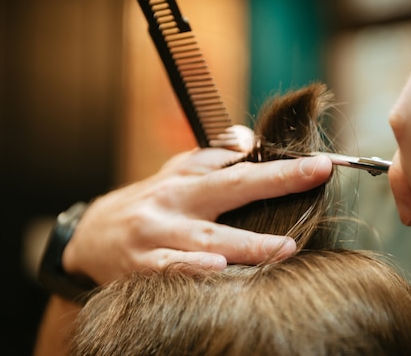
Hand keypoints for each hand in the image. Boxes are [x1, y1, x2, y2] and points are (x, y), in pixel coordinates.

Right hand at [62, 129, 332, 284]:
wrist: (89, 238)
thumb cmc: (146, 203)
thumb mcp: (175, 173)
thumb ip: (212, 157)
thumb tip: (250, 140)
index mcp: (186, 179)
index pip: (240, 168)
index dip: (280, 166)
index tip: (321, 163)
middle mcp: (174, 203)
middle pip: (228, 190)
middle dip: (274, 183)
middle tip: (314, 178)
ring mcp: (157, 236)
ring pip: (205, 239)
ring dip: (246, 244)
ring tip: (284, 248)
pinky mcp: (141, 267)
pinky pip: (171, 270)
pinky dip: (193, 269)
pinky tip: (218, 270)